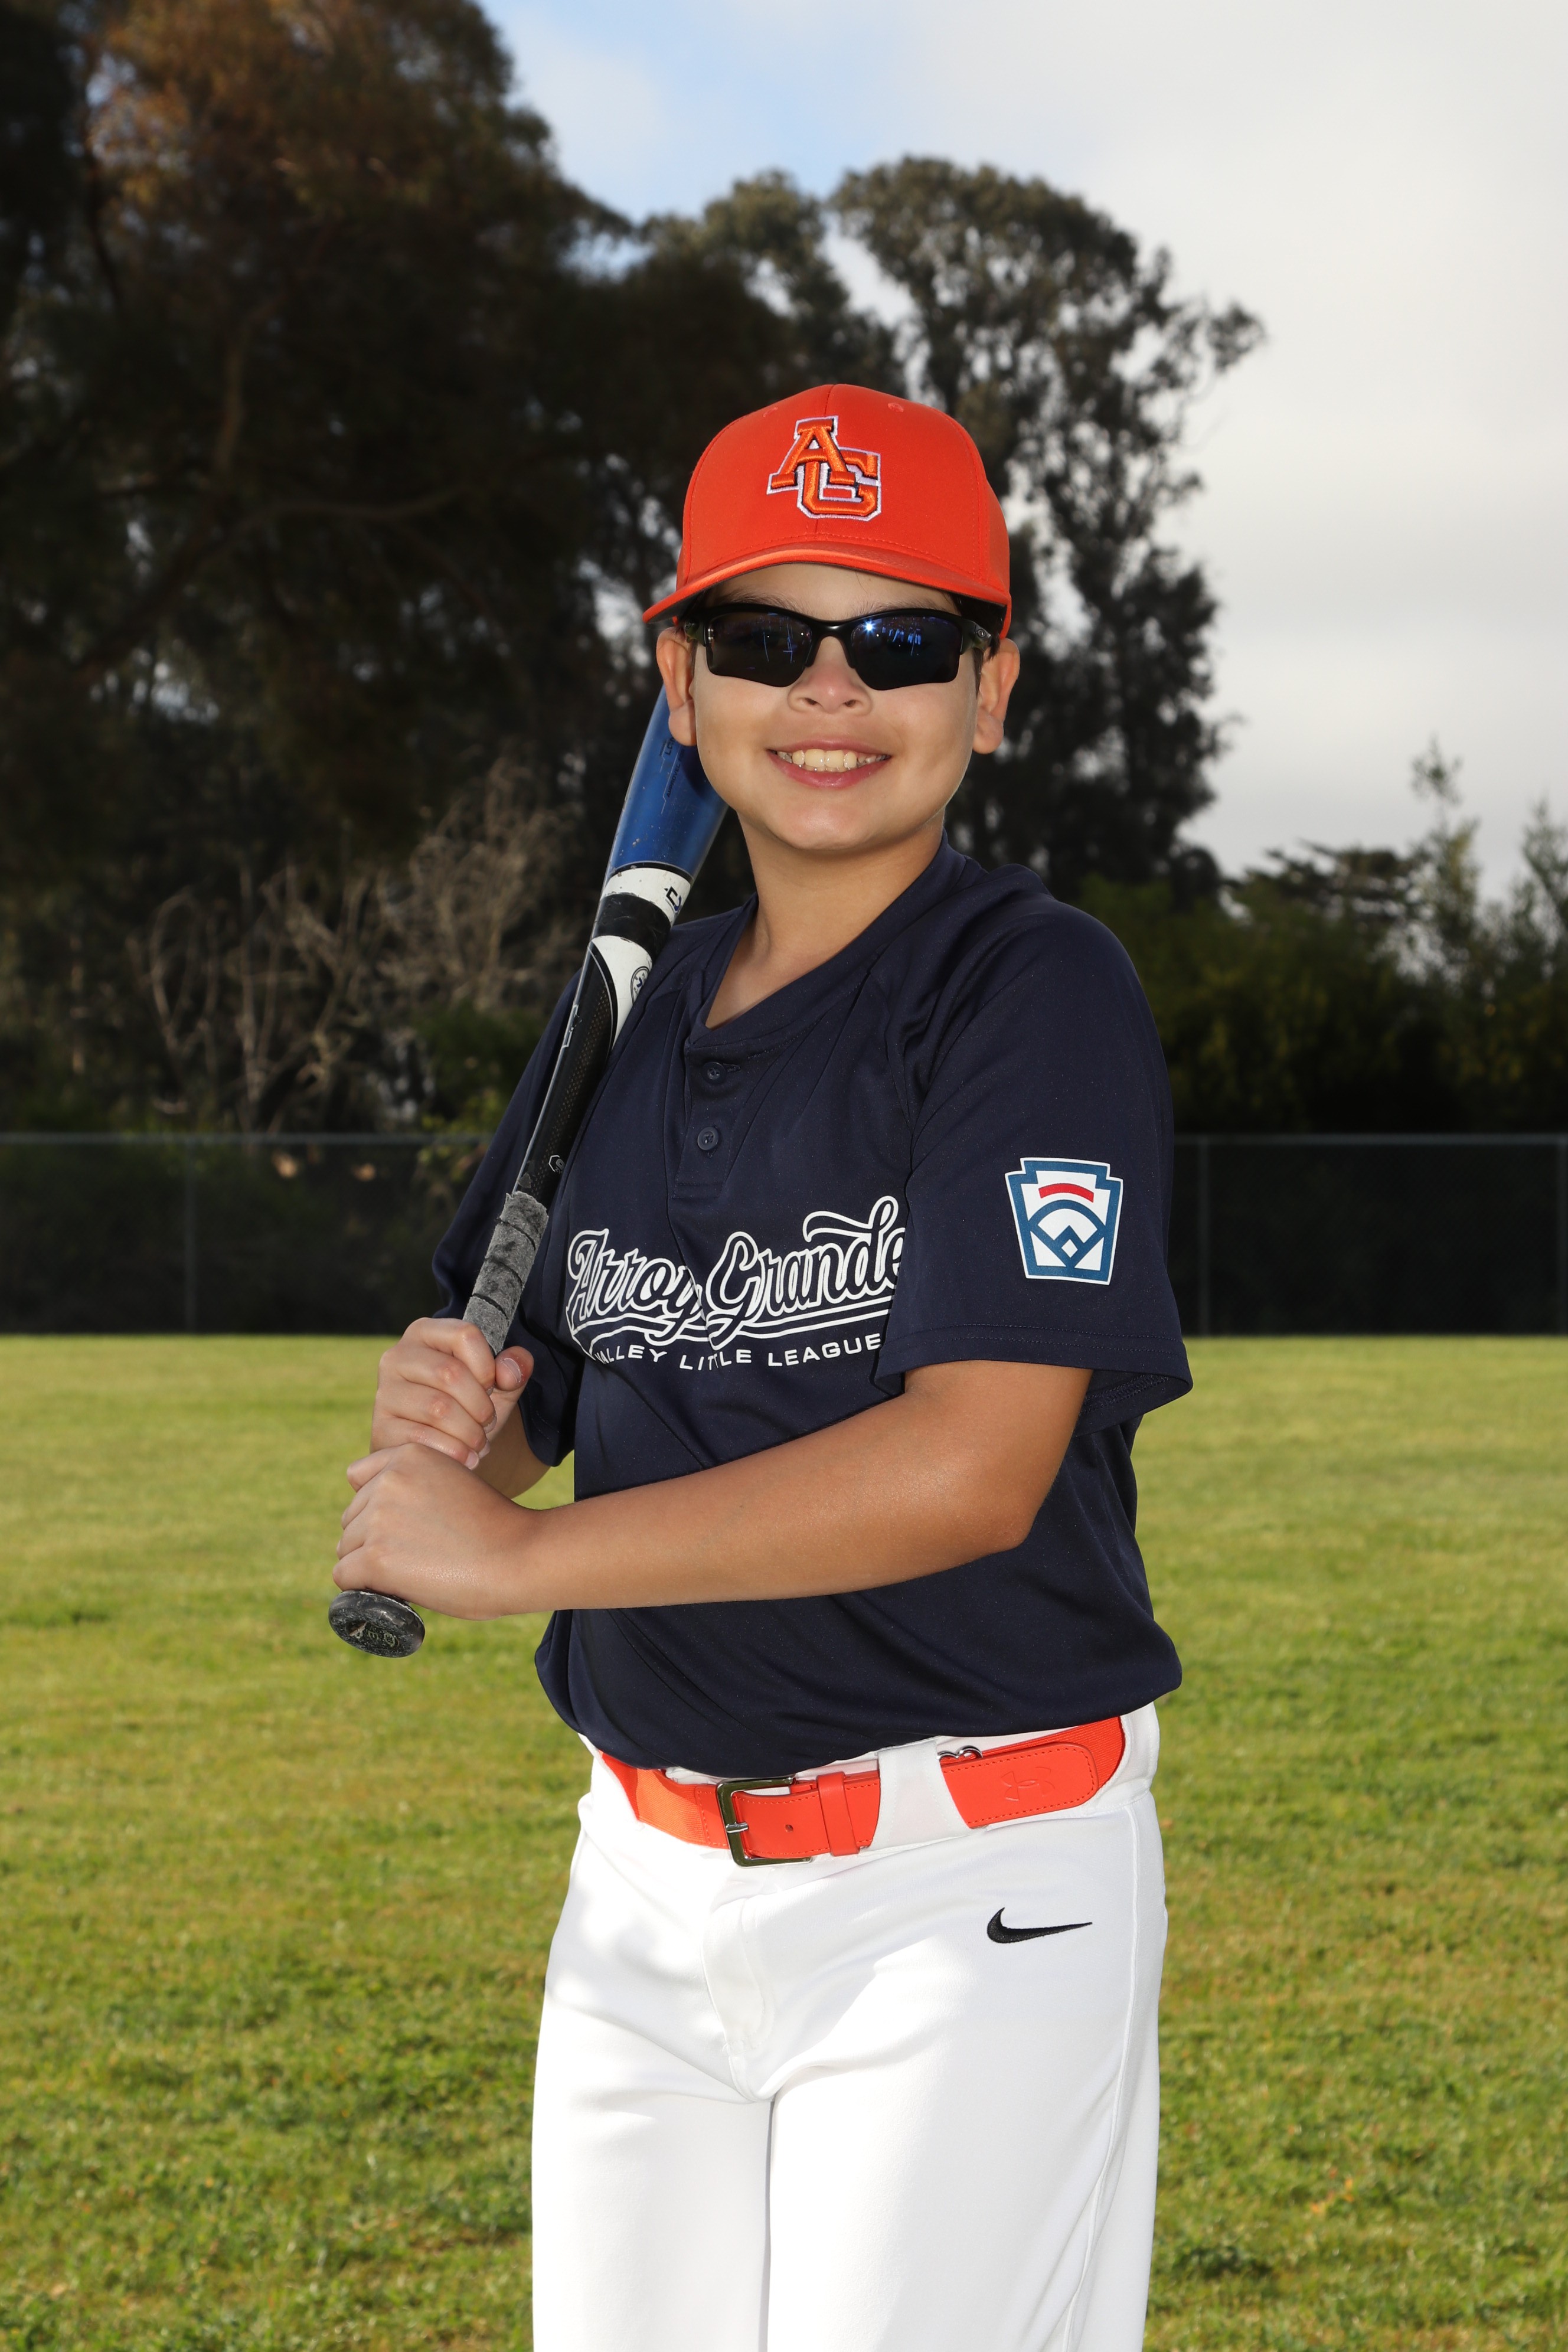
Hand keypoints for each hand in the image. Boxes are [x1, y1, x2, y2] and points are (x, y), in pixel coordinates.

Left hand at [336, 1443, 544, 1616]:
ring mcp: (379, 1518)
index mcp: (409, 1455)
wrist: (520, 1557)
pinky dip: (365, 1588)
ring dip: (371, 1564)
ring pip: (347, 1548)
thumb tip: (373, 1517)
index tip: (406, 1525)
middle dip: (374, 1537)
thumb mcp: (453, 1481)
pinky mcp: (375, 1557)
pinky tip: (397, 1588)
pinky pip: (345, 1576)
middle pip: (352, 1518)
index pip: (359, 1477)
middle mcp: (388, 1480)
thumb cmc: (494, 1528)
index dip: (377, 1506)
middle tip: (421, 1553)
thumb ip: (415, 1486)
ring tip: (418, 1570)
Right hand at [371, 1316, 532, 1467]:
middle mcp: (397, 1356)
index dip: (488, 1366)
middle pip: (451, 1372)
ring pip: (438, 1408)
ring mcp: (385, 1392)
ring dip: (469, 1432)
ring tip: (478, 1442)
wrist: (438, 1449)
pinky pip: (422, 1438)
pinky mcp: (381, 1427)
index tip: (491, 1387)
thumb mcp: (497, 1386)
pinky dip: (452, 1452)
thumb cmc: (468, 1408)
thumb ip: (514, 1369)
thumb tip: (510, 1370)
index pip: (465, 1334)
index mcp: (425, 1333)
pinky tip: (465, 1458)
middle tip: (488, 1422)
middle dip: (480, 1405)